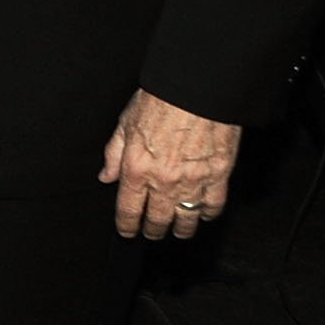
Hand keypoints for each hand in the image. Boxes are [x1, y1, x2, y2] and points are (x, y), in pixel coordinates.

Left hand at [100, 89, 241, 239]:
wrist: (196, 91)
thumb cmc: (160, 101)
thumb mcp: (125, 124)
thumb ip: (114, 154)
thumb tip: (106, 176)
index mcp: (137, 169)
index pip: (129, 209)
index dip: (127, 226)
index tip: (127, 232)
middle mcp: (164, 181)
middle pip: (158, 219)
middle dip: (153, 230)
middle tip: (152, 233)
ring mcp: (193, 181)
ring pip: (186, 218)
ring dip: (181, 229)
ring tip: (178, 232)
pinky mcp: (219, 175)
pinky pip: (214, 205)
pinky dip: (208, 214)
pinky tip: (203, 214)